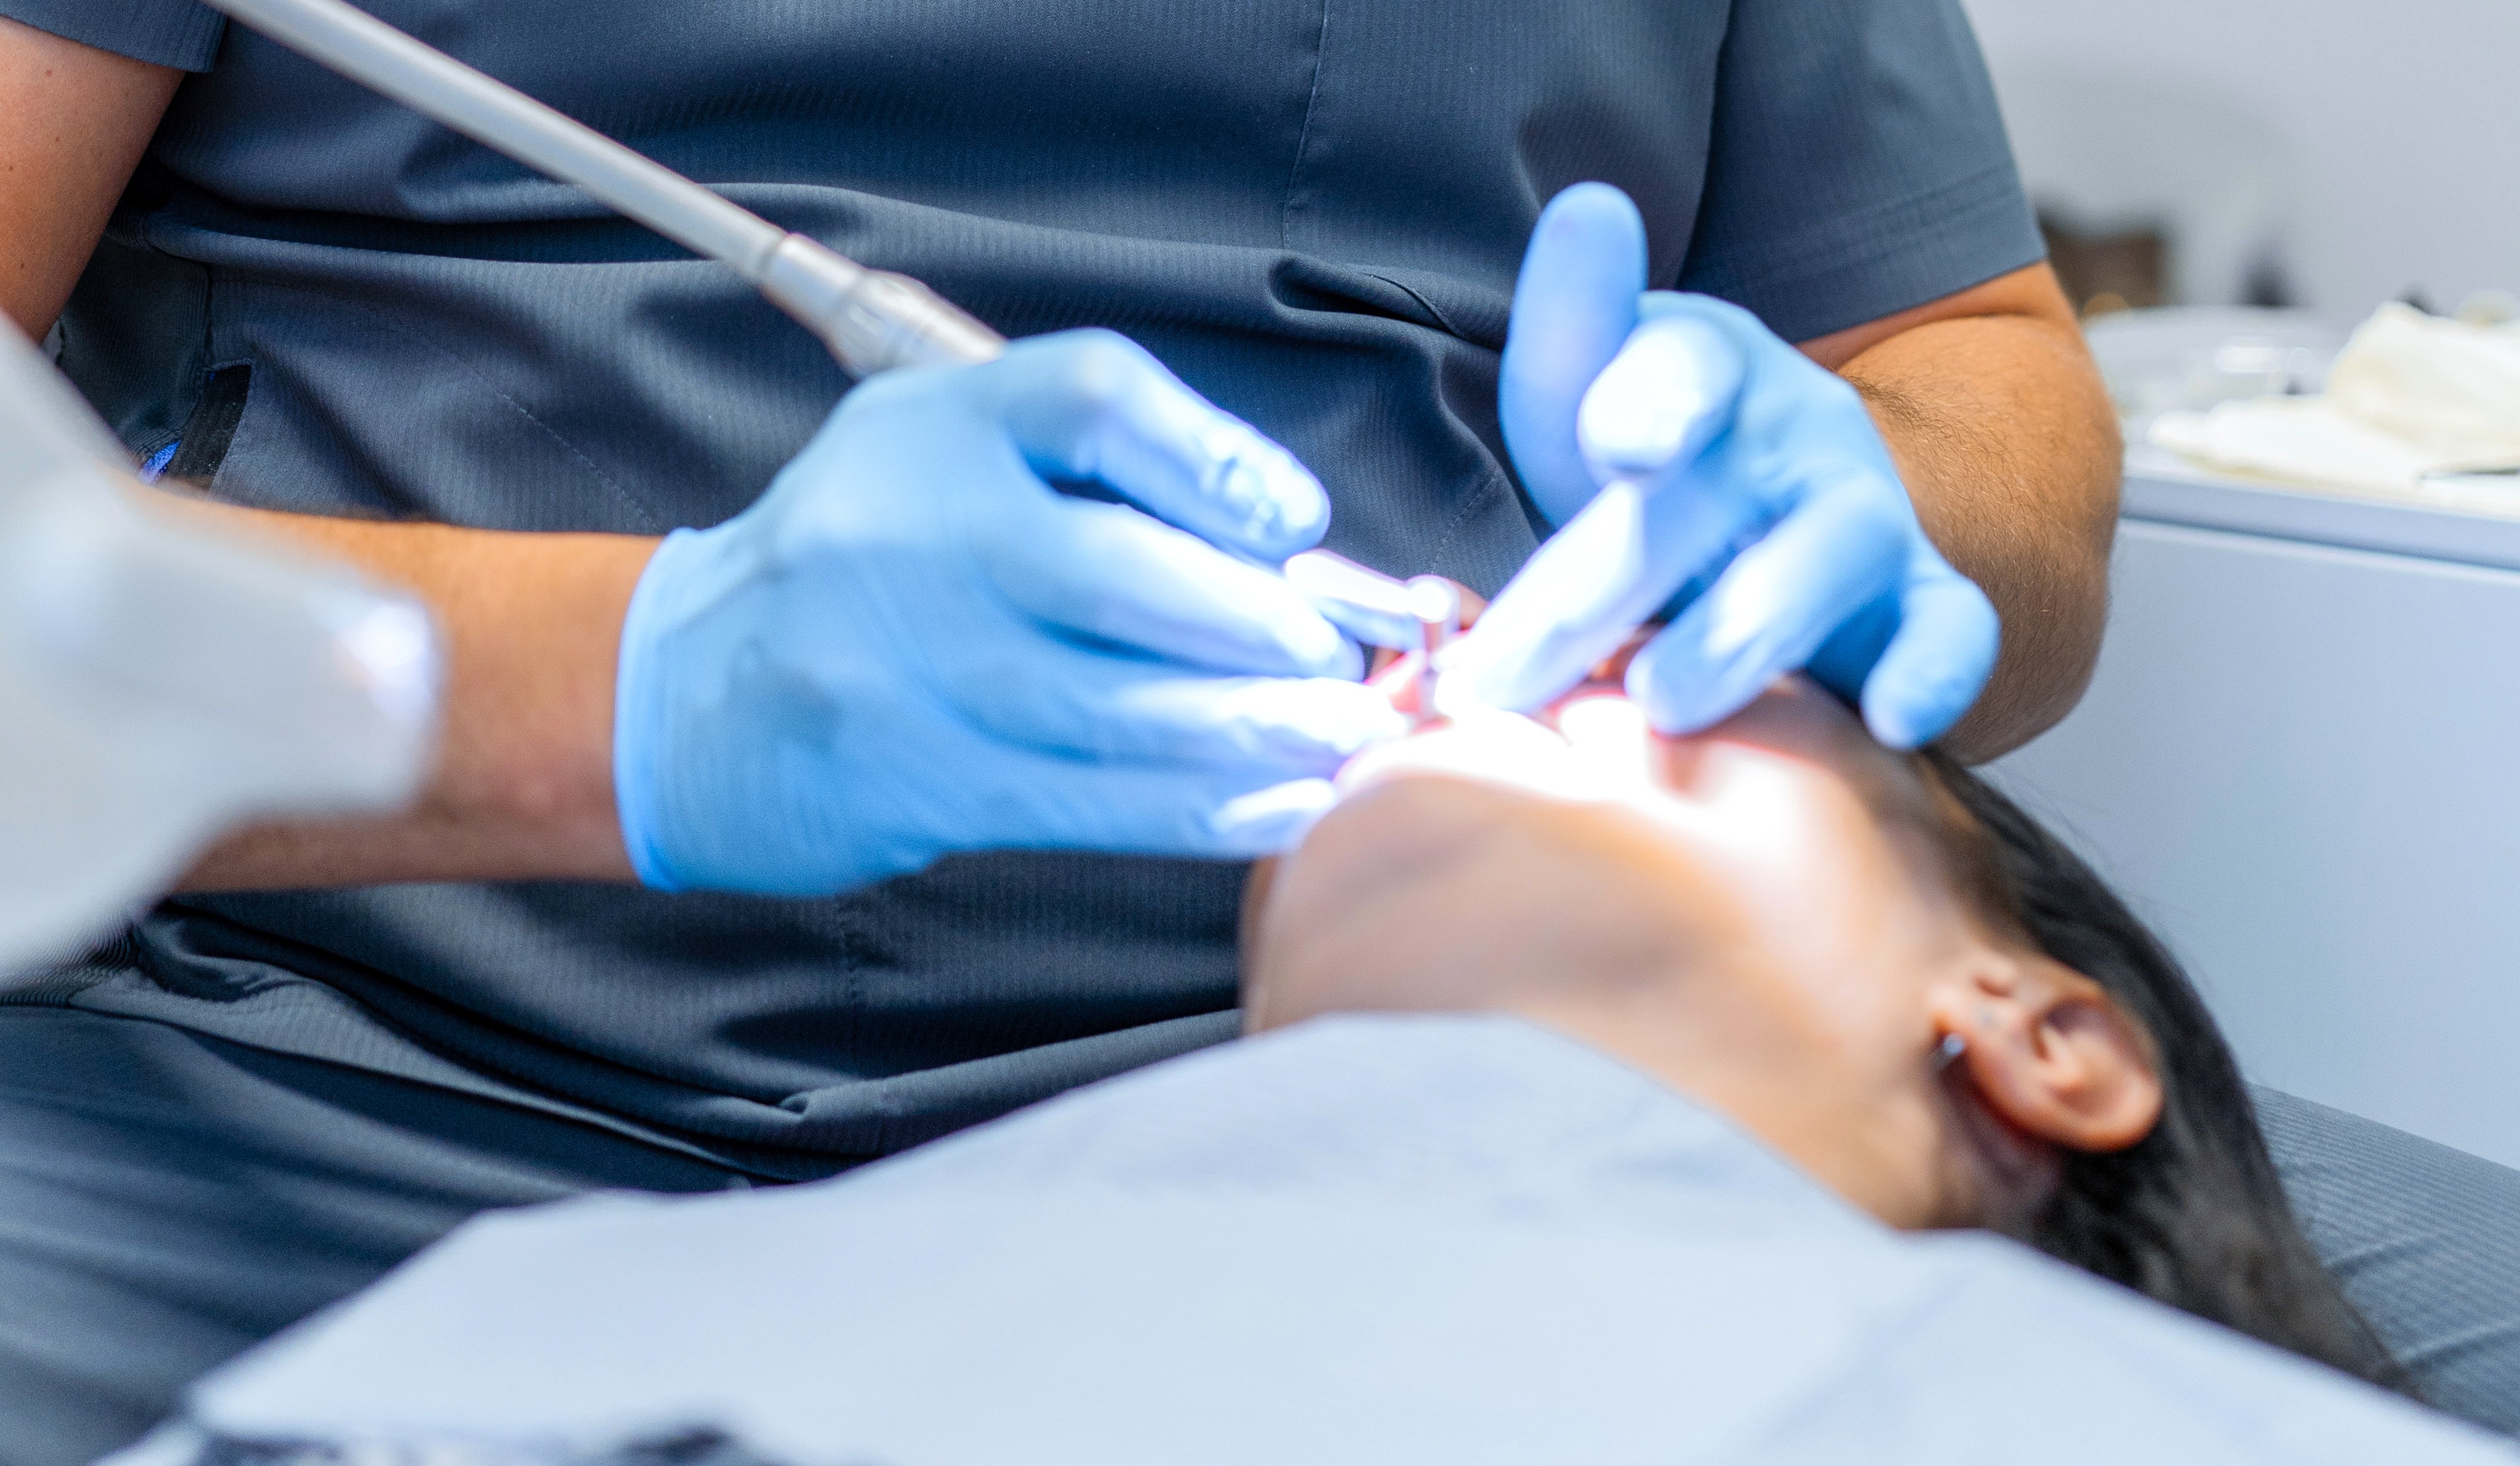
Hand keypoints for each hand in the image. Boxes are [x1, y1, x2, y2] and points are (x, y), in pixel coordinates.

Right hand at [612, 330, 1403, 894]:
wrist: (680, 694)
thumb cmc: (865, 573)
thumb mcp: (953, 471)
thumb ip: (1102, 494)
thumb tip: (1299, 568)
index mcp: (935, 422)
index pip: (1092, 396)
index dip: (1216, 455)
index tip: (1296, 520)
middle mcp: (901, 524)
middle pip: (1109, 567)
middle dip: (1251, 622)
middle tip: (1338, 659)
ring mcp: (889, 659)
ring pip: (1101, 703)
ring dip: (1243, 730)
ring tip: (1338, 739)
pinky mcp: (899, 774)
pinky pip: (1073, 798)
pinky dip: (1190, 809)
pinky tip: (1272, 808)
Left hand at [1450, 184, 1998, 748]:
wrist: (1764, 522)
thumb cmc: (1648, 461)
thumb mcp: (1586, 383)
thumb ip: (1576, 320)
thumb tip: (1588, 209)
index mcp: (1706, 368)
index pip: (1684, 365)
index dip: (1654, 401)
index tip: (1622, 448)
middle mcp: (1796, 430)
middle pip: (1708, 497)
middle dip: (1603, 586)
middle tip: (1510, 670)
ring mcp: (1864, 519)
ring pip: (1823, 564)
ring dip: (1741, 634)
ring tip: (1660, 700)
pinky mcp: (1918, 607)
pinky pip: (1954, 633)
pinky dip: (1936, 675)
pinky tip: (1895, 722)